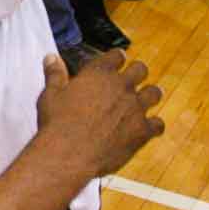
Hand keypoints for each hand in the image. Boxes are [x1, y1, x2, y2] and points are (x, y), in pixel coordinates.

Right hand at [34, 51, 164, 178]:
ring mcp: (135, 108)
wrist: (69, 153)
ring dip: (149, 96)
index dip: (116, 59)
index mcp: (100, 73)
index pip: (117, 56)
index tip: (115, 63)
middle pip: (141, 69)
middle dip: (137, 74)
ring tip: (142, 102)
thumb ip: (55, 74)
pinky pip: (158, 124)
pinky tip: (146, 129)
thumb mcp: (50, 94)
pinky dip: (153, 126)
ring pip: (154, 93)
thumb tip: (51, 58)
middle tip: (130, 82)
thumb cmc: (57, 124)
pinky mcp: (142, 130)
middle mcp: (121, 86)